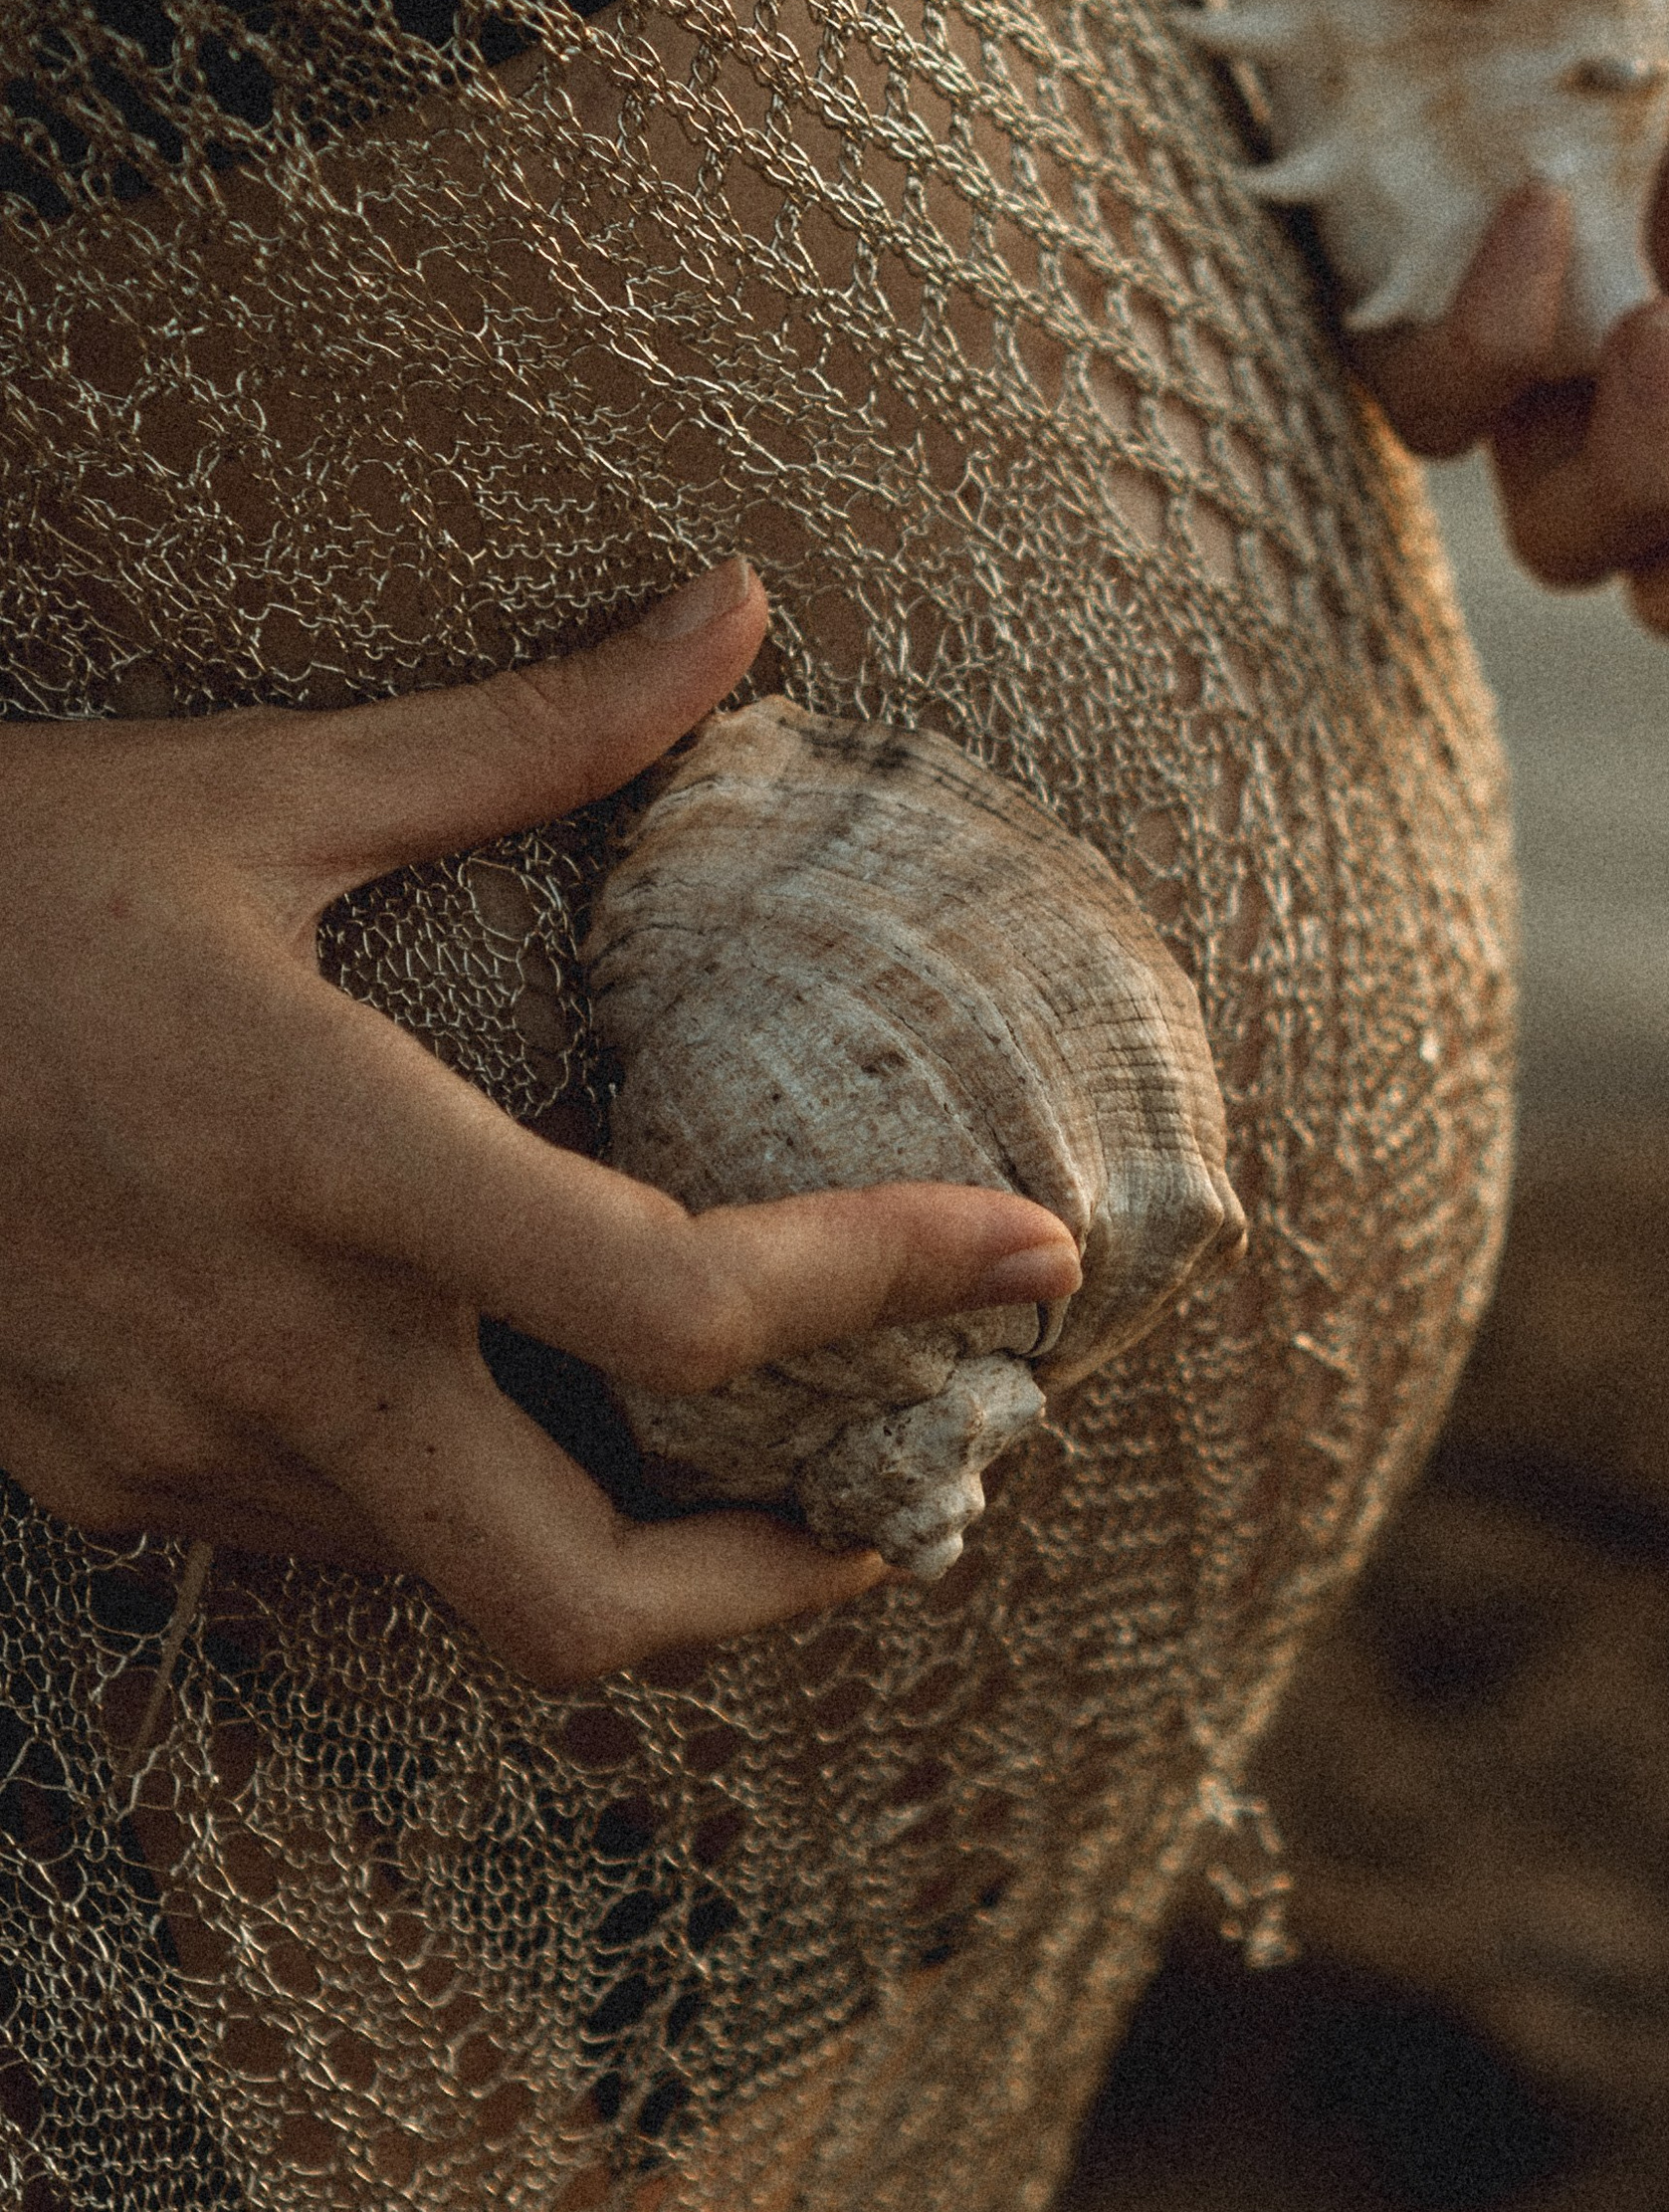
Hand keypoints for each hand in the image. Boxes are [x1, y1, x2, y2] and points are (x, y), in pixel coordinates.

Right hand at [0, 560, 1079, 1685]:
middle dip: (772, 1594)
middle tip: (891, 1508)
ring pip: (454, 1590)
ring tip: (728, 1448)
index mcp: (332, 1160)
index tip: (1031, 1257)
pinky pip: (329, 1545)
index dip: (886, 1288)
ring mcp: (167, 1450)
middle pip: (581, 1606)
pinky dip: (450, 1502)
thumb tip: (738, 605)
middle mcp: (265, 1353)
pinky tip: (489, 1397)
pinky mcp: (95, 1483)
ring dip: (613, 1542)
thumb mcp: (256, 789)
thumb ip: (527, 731)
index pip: (676, 1298)